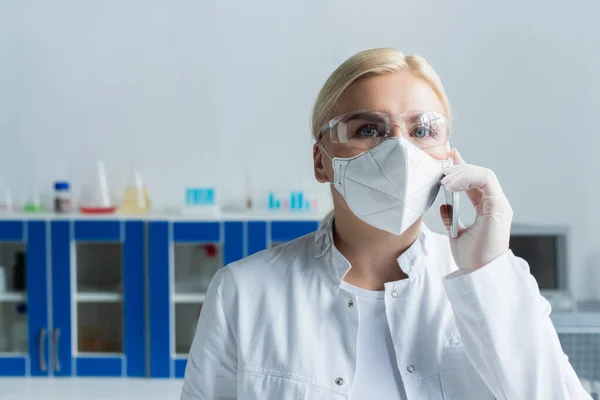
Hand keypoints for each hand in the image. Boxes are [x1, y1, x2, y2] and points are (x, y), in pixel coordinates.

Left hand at [440, 149, 512, 269]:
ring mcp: (500, 205)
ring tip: (444, 180)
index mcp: (489, 209)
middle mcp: (497, 205)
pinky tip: (451, 185)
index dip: (463, 168)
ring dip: (462, 173)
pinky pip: (485, 181)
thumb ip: (452, 218)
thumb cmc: (470, 258)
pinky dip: (467, 179)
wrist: (478, 273)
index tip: (449, 157)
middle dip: (460, 167)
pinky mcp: (499, 207)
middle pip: (480, 174)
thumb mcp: (456, 233)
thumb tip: (444, 206)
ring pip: (484, 174)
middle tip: (442, 167)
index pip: (476, 182)